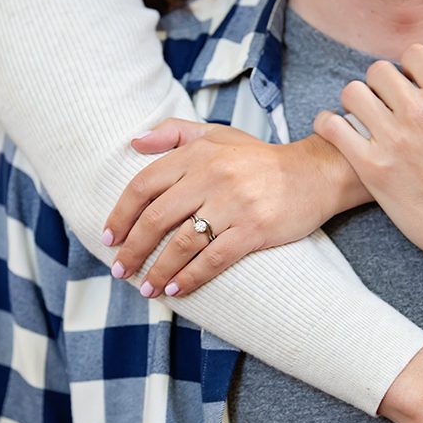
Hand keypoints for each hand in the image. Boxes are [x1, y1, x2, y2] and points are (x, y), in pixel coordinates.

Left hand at [102, 118, 368, 296]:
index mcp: (197, 154)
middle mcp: (212, 177)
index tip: (109, 238)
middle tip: (120, 270)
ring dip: (158, 270)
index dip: (121, 214)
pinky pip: (214, 259)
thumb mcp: (216, 135)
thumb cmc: (258, 159)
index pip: (144, 184)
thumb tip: (133, 142)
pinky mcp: (254, 230)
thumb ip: (174, 132)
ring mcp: (234, 204)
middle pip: (156, 218)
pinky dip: (191, 277)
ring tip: (145, 288)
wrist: (313, 174)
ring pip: (182, 244)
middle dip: (133, 249)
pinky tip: (177, 289)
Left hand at [314, 45, 422, 277]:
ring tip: (365, 117)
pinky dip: (328, 123)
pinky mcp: (371, 168)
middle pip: (379, 71)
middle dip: (384, 85)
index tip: (416, 88)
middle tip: (389, 106)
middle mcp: (419, 112)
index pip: (414, 55)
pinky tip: (338, 130)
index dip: (414, 68)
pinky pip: (332, 127)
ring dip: (357, 101)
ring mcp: (392, 140)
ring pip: (353, 93)